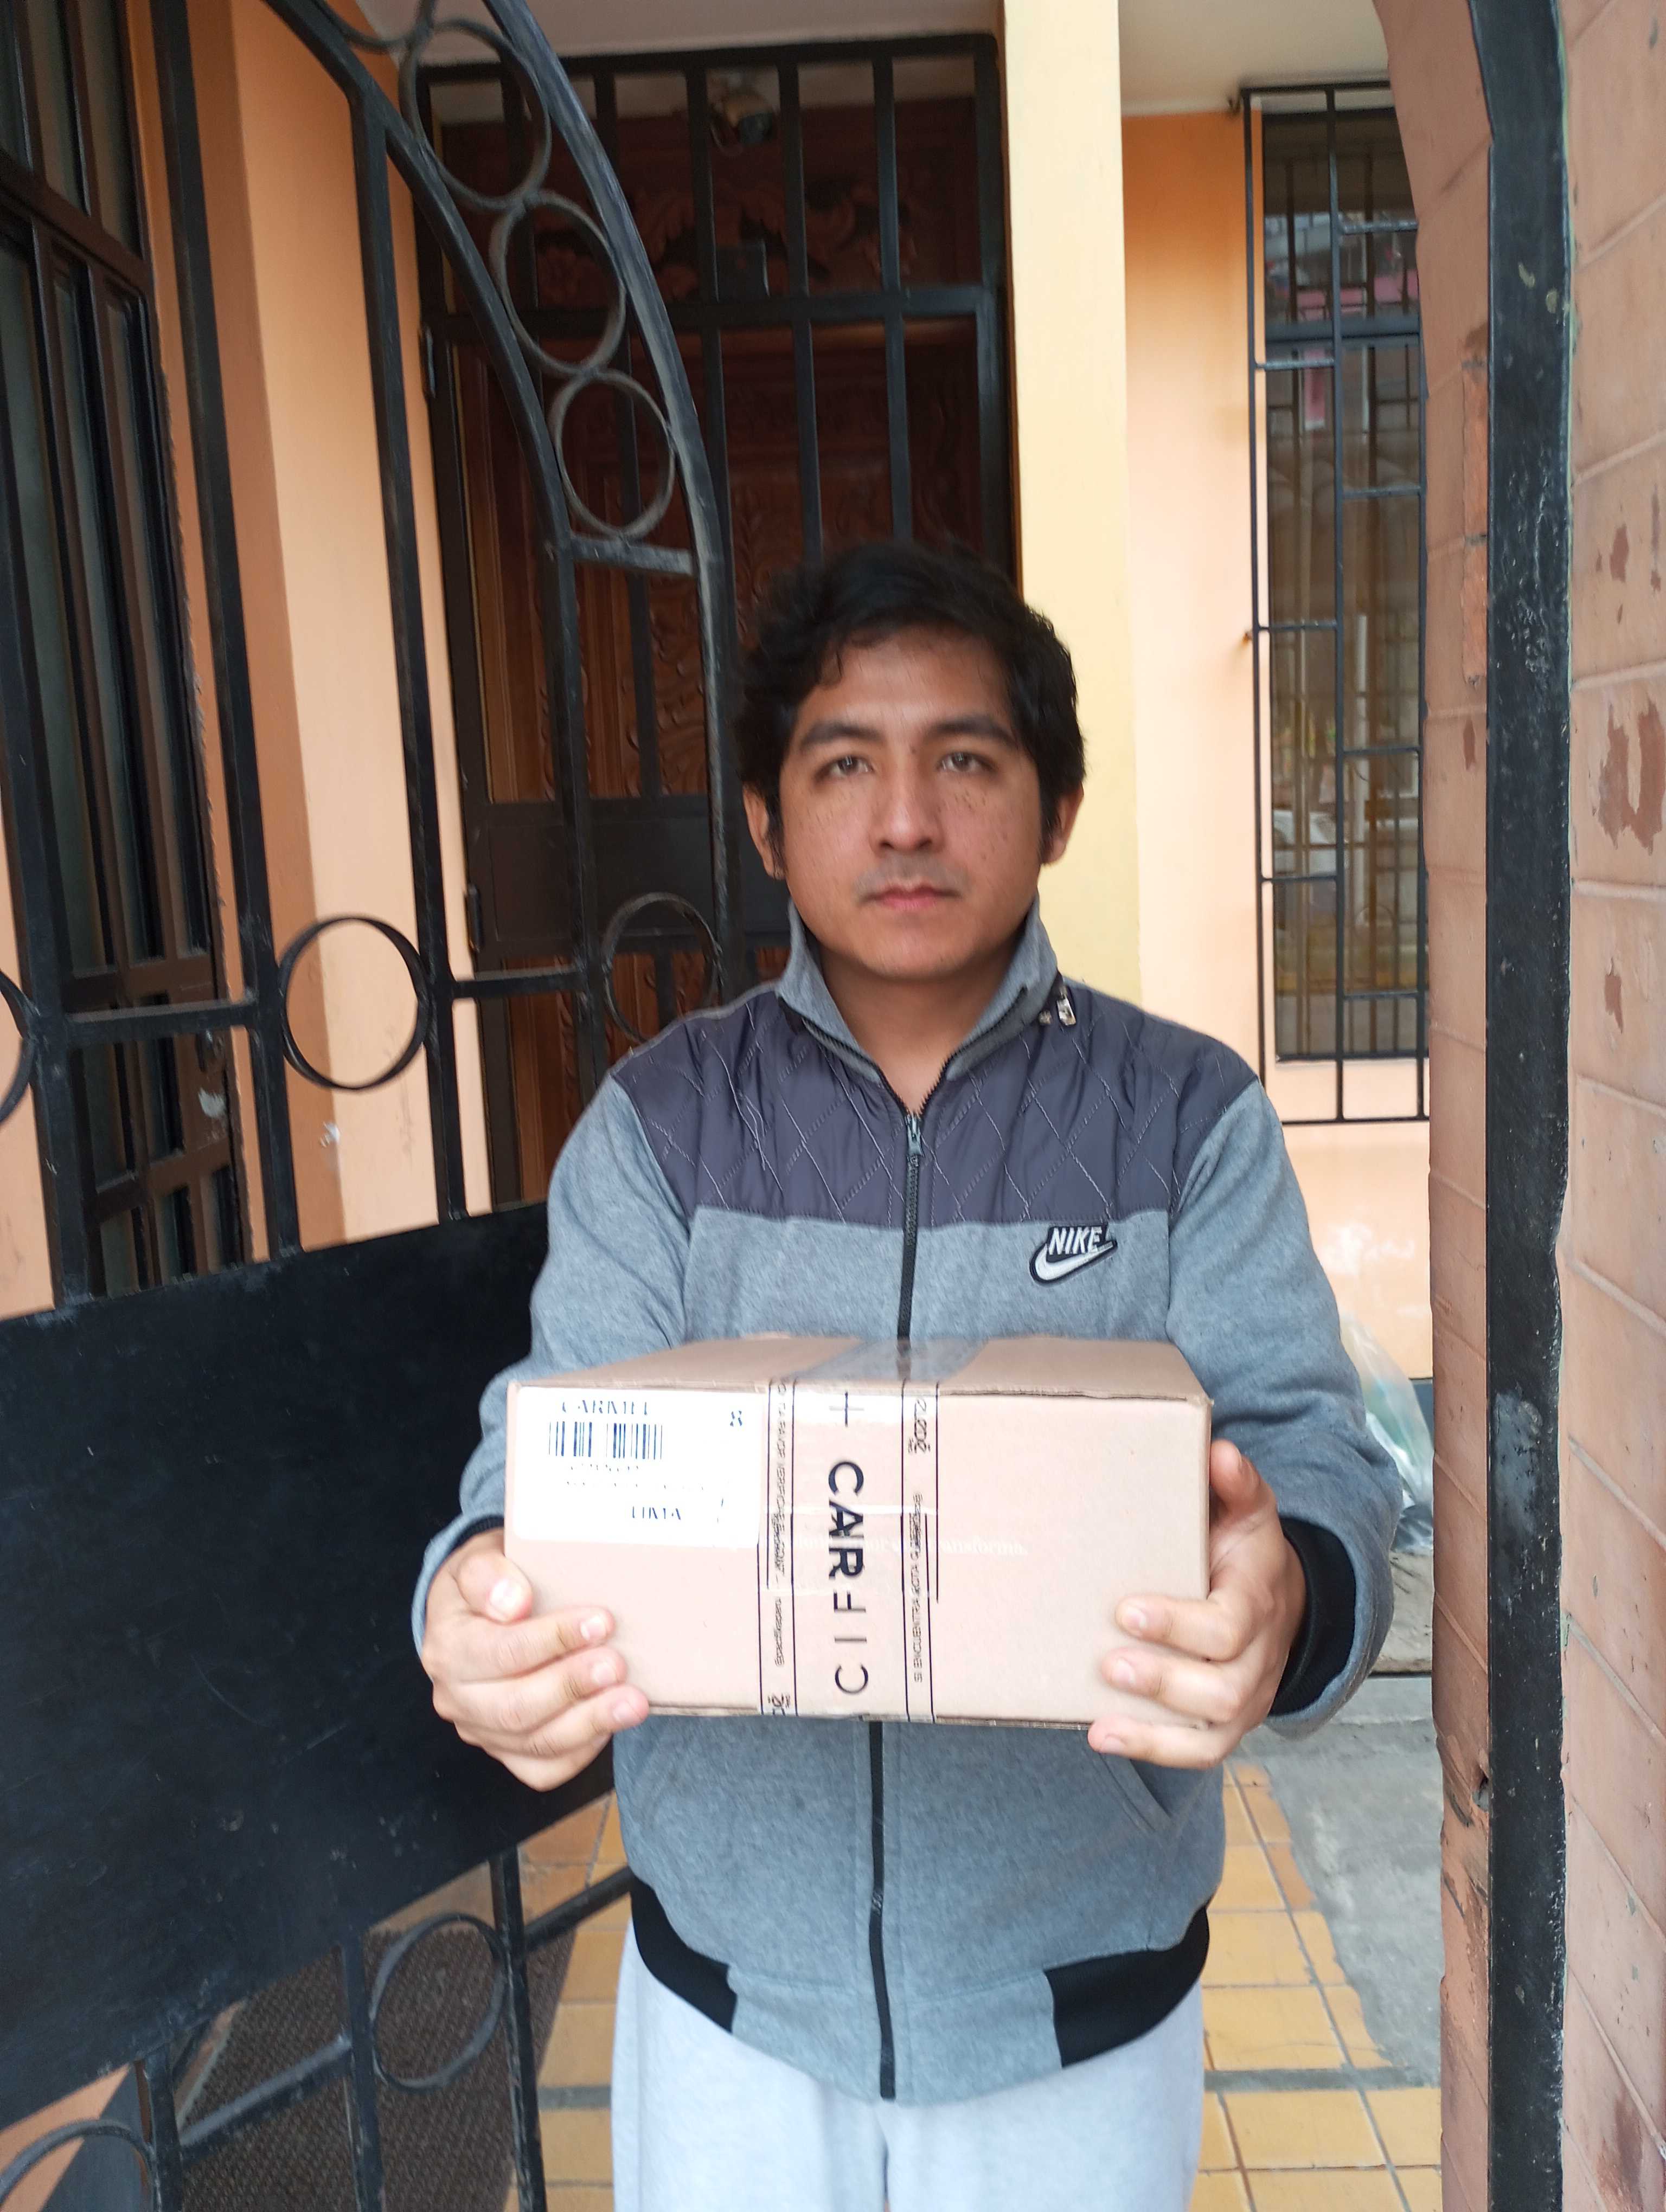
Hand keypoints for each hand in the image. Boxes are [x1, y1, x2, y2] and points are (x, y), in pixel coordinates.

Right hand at [421, 1529, 647, 1790]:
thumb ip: (487, 1573)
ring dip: (589, 1723)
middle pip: (516, 1708)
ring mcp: (481, 1730)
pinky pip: (543, 1770)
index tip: (599, 1622)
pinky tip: (610, 1725)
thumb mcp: (479, 1559)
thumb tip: (512, 1603)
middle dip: (572, 1688)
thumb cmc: (489, 1581)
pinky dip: (580, 1752)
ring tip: (632, 1701)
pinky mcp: (505, 1752)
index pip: (500, 1652)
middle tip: (617, 1665)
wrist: (479, 1610)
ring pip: (534, 1744)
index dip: (552, 1640)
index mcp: (448, 1647)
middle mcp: (457, 1698)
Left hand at [1087, 1440, 1306, 1768]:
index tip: (1127, 1610)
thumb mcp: (1248, 1510)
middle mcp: (1259, 1656)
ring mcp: (1247, 1697)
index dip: (1180, 1626)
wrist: (1281, 1598)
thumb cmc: (1245, 1550)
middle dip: (1165, 1680)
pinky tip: (1102, 1735)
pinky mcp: (1229, 1723)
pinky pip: (1201, 1752)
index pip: (1229, 1626)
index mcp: (1258, 1601)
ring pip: (1213, 1728)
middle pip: (1223, 1687)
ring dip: (1154, 1725)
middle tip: (1110, 1661)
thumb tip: (1218, 1452)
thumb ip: (1236, 1484)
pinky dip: (1153, 1749)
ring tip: (1102, 1712)